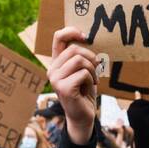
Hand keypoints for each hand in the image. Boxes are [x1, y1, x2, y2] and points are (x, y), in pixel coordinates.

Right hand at [51, 26, 97, 145]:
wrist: (83, 115)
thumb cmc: (84, 91)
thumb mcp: (82, 70)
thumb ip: (80, 56)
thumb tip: (86, 37)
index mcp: (56, 62)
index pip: (58, 38)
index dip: (71, 31)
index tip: (85, 35)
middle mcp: (52, 69)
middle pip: (74, 50)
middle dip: (91, 58)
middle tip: (96, 69)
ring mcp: (55, 79)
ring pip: (79, 60)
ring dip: (92, 70)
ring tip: (92, 80)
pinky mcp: (64, 88)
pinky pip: (83, 74)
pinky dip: (91, 79)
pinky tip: (89, 88)